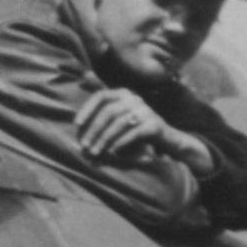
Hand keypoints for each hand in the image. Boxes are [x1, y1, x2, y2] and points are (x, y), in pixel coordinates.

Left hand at [76, 85, 193, 165]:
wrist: (169, 141)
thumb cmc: (139, 132)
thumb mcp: (121, 120)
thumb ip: (104, 116)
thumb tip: (77, 122)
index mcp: (124, 93)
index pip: (101, 96)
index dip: (87, 110)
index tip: (77, 125)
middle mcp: (134, 98)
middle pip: (108, 112)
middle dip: (94, 130)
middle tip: (85, 147)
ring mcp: (145, 110)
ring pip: (119, 123)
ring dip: (104, 139)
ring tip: (96, 152)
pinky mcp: (154, 125)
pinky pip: (133, 133)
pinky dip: (121, 143)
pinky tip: (113, 153)